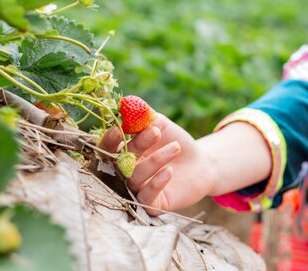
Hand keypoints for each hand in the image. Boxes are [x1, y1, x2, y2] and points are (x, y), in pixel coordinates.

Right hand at [99, 114, 214, 214]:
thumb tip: (127, 101)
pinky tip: (168, 171)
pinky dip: (156, 184)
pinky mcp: (152, 205)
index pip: (106, 148)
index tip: (121, 129)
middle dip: (137, 145)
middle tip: (155, 131)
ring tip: (176, 147)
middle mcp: (124, 173)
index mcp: (122, 152)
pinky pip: (146, 199)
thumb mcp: (160, 124)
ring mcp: (136, 190)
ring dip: (155, 160)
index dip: (110, 139)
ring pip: (135, 178)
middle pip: (121, 162)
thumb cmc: (175, 141)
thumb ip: (144, 115)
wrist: (200, 162)